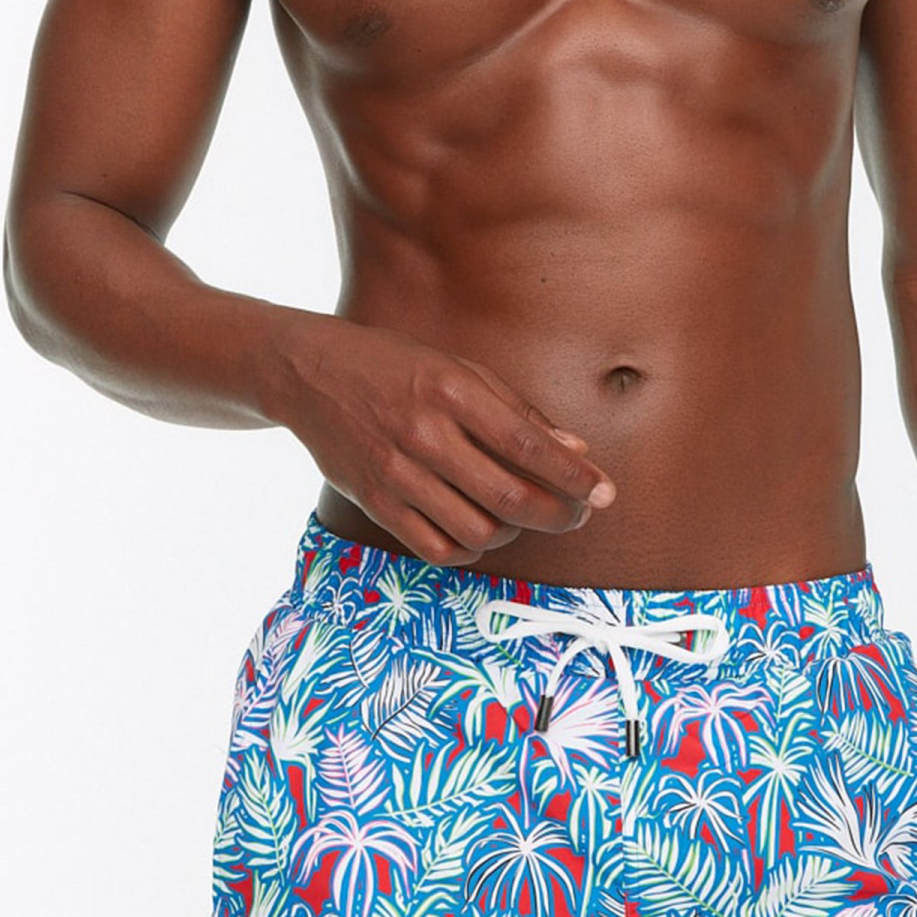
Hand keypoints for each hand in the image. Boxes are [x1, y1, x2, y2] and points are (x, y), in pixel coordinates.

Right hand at [262, 314, 615, 564]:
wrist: (311, 374)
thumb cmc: (397, 367)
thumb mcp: (461, 370)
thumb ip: (519, 413)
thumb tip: (576, 453)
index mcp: (453, 391)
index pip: (530, 446)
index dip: (575, 477)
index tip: (605, 493)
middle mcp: (425, 434)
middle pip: (510, 498)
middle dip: (559, 515)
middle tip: (578, 514)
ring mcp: (396, 473)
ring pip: (478, 530)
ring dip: (515, 532)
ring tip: (522, 515)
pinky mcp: (375, 502)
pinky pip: (437, 548)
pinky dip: (471, 549)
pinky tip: (481, 531)